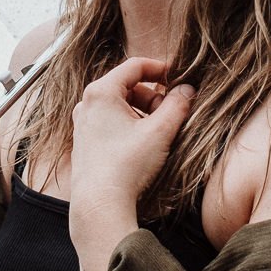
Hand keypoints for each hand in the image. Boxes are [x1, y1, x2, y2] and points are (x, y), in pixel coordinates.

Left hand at [67, 57, 194, 270]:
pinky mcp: (84, 141)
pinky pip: (110, 122)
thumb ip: (177, 105)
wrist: (99, 204)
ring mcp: (83, 123)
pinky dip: (129, 124)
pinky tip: (142, 144)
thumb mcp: (160, 132)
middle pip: (126, 86)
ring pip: (118, 105)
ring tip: (159, 130)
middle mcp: (87, 103)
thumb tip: (188, 90)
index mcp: (101, 92)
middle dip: (153, 95)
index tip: (177, 78)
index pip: (135, 65)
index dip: (160, 68)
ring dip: (142, 111)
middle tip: (172, 111)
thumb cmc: (126, 166)